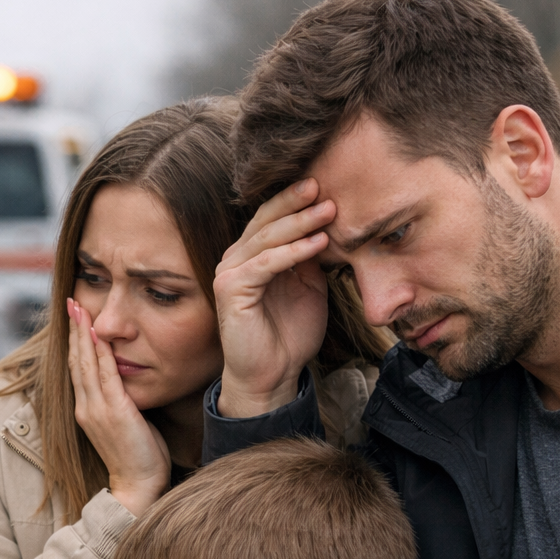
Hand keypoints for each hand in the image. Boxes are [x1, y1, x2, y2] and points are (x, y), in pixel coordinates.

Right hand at [66, 298, 169, 517]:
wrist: (138, 487)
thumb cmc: (139, 458)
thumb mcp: (127, 424)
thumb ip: (122, 403)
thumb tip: (129, 386)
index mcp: (88, 410)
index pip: (78, 369)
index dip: (76, 341)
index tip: (76, 317)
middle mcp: (86, 407)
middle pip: (76, 360)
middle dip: (74, 329)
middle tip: (71, 301)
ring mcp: (96, 409)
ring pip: (85, 363)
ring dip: (82, 333)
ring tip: (79, 308)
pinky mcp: (113, 412)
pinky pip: (104, 375)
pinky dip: (98, 352)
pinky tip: (97, 333)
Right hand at [212, 179, 334, 416]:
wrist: (273, 375)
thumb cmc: (290, 333)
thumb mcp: (310, 286)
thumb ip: (312, 257)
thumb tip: (329, 225)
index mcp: (253, 254)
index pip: (272, 216)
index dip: (296, 200)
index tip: (328, 183)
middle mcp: (236, 259)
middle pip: (266, 219)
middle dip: (296, 201)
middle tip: (324, 184)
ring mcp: (230, 273)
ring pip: (266, 238)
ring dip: (299, 223)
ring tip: (329, 210)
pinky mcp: (230, 291)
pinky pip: (264, 264)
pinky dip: (292, 252)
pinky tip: (318, 243)